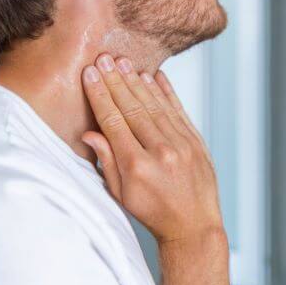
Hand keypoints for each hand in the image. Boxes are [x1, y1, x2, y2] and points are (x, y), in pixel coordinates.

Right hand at [80, 53, 223, 244]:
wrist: (194, 225)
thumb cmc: (153, 213)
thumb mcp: (121, 194)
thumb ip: (107, 161)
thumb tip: (89, 132)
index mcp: (137, 166)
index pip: (113, 122)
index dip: (100, 95)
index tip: (90, 75)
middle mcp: (161, 152)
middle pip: (133, 108)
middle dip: (116, 81)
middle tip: (104, 58)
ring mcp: (182, 145)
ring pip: (155, 105)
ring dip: (137, 81)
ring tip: (123, 62)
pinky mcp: (196, 142)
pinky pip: (178, 110)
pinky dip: (165, 92)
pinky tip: (154, 76)